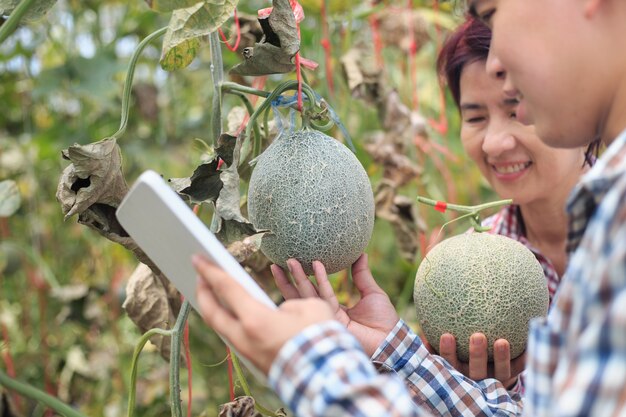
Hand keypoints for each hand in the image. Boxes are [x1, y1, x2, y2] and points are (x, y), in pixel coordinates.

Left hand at [193, 255, 334, 375]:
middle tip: (201, 276)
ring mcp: (247, 353)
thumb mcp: (307, 307)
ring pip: (222, 327)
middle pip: (212, 312)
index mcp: (255, 319)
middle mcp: (244, 337)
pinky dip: (230, 322)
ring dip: (215, 309)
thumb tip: (277, 312)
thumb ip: (286, 305)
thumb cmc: (321, 338)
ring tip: (214, 294)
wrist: (327, 376)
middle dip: (203, 292)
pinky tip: (235, 316)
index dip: (210, 270)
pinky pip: (235, 337)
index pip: (226, 288)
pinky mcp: (255, 362)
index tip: (197, 258)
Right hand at [271, 254, 398, 356]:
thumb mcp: (372, 293)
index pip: (313, 292)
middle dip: (290, 279)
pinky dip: (320, 281)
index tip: (292, 264)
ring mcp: (327, 318)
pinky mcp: (332, 320)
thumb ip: (362, 274)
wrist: (391, 341)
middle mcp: (326, 314)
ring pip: (307, 295)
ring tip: (289, 262)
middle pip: (303, 294)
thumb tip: (361, 253)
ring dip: (298, 278)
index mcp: (334, 309)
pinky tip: (317, 266)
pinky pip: (324, 297)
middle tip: (279, 261)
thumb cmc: (384, 322)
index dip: (302, 279)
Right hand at [434, 332, 525, 386]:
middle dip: (477, 355)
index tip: (446, 335)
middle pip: (477, 371)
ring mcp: (496, 379)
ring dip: (501, 358)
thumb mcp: (448, 352)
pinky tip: (527, 339)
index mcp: (458, 372)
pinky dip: (524, 356)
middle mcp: (476, 378)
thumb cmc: (459, 357)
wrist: (486, 377)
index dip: (448, 352)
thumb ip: (436, 340)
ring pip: (500, 372)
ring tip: (502, 341)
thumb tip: (424, 318)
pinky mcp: (512, 376)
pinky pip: (520, 367)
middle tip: (478, 336)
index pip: (450, 364)